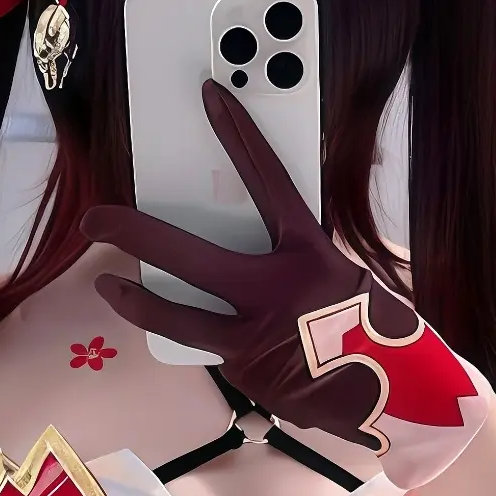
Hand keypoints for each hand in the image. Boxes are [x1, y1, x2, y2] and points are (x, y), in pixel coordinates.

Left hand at [82, 80, 489, 483]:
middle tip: (96, 218)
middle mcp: (274, 292)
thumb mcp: (341, 275)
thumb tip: (246, 246)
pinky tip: (204, 335)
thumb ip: (292, 259)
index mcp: (309, 254)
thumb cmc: (375, 332)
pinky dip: (205, 338)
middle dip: (134, 232)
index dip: (238, 135)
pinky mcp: (245, 374)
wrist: (398, 399)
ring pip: (176, 317)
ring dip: (135, 300)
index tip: (209, 96)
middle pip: (187, 256)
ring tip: (107, 287)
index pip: (268, 181)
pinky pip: (210, 349)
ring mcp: (253, 338)